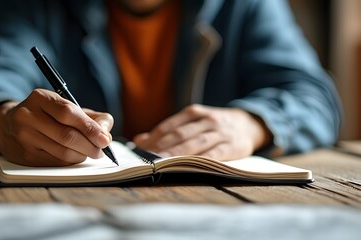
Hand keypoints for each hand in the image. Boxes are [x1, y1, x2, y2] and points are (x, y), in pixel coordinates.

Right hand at [0, 89, 113, 165]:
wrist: (8, 126)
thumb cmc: (47, 115)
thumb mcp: (66, 106)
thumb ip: (92, 117)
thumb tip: (106, 134)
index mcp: (40, 98)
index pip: (68, 113)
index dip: (90, 128)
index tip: (105, 139)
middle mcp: (28, 115)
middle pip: (66, 136)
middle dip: (90, 145)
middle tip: (101, 150)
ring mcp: (24, 136)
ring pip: (62, 151)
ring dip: (82, 155)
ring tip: (91, 153)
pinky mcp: (24, 155)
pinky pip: (55, 162)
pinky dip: (71, 161)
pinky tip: (75, 156)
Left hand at [133, 104, 271, 159]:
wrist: (250, 123)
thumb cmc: (214, 125)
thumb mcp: (193, 121)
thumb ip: (169, 130)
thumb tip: (139, 139)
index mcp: (194, 112)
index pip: (169, 127)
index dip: (153, 138)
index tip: (138, 150)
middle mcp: (206, 120)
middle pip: (179, 134)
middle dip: (160, 147)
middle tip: (145, 160)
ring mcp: (220, 133)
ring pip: (194, 144)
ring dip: (175, 154)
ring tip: (159, 163)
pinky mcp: (233, 146)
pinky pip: (214, 155)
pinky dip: (200, 161)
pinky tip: (187, 167)